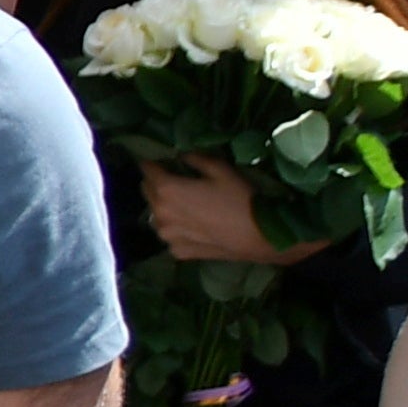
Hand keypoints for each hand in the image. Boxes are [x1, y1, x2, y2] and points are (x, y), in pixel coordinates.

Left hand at [142, 156, 298, 266]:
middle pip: (148, 191)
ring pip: (156, 215)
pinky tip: (194, 226)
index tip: (163, 161)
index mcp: (166, 190)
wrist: (260, 236)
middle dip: (157, 183)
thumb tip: (181, 155)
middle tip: (176, 181)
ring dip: (164, 207)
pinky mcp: (178, 251)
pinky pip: (170, 234)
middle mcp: (159, 213)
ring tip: (186, 205)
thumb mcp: (220, 169)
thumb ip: (195, 158)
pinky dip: (177, 228)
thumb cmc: (240, 198)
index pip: (147, 169)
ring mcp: (167, 235)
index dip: (154, 163)